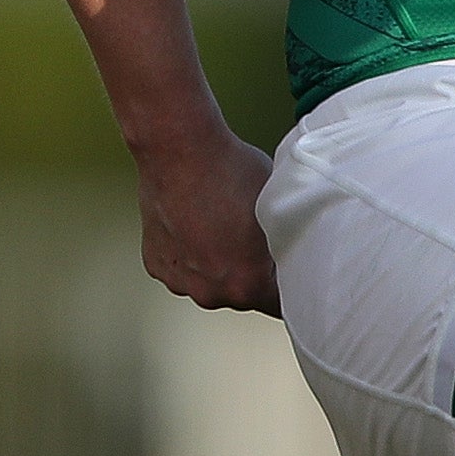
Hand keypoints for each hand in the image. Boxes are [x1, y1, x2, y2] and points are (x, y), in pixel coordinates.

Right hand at [138, 128, 279, 313]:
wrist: (180, 150)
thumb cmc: (231, 173)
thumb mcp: (280, 212)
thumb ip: (287, 247)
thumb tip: (298, 255)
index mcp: (247, 285)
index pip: (280, 305)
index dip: (291, 287)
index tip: (293, 275)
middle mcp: (210, 292)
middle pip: (244, 295)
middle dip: (254, 274)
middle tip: (256, 241)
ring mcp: (180, 280)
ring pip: (211, 282)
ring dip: (220, 265)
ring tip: (223, 228)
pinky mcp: (156, 265)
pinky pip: (184, 268)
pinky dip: (192, 254)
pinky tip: (199, 225)